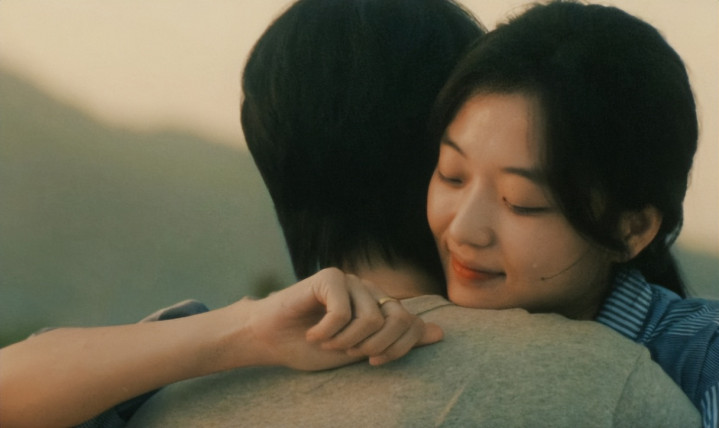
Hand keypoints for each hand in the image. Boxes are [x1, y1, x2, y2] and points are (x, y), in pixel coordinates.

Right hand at [239, 267, 442, 369]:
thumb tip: (440, 333)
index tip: (371, 360)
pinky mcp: (329, 277)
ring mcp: (350, 281)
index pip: (412, 323)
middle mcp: (369, 290)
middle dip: (374, 346)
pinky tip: (313, 332)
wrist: (272, 341)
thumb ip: (399, 342)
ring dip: (345, 341)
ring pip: (370, 319)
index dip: (397, 349)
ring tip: (326, 341)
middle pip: (398, 319)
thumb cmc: (312, 347)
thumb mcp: (361, 351)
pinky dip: (327, 331)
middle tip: (347, 352)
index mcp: (380, 306)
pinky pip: (343, 311)